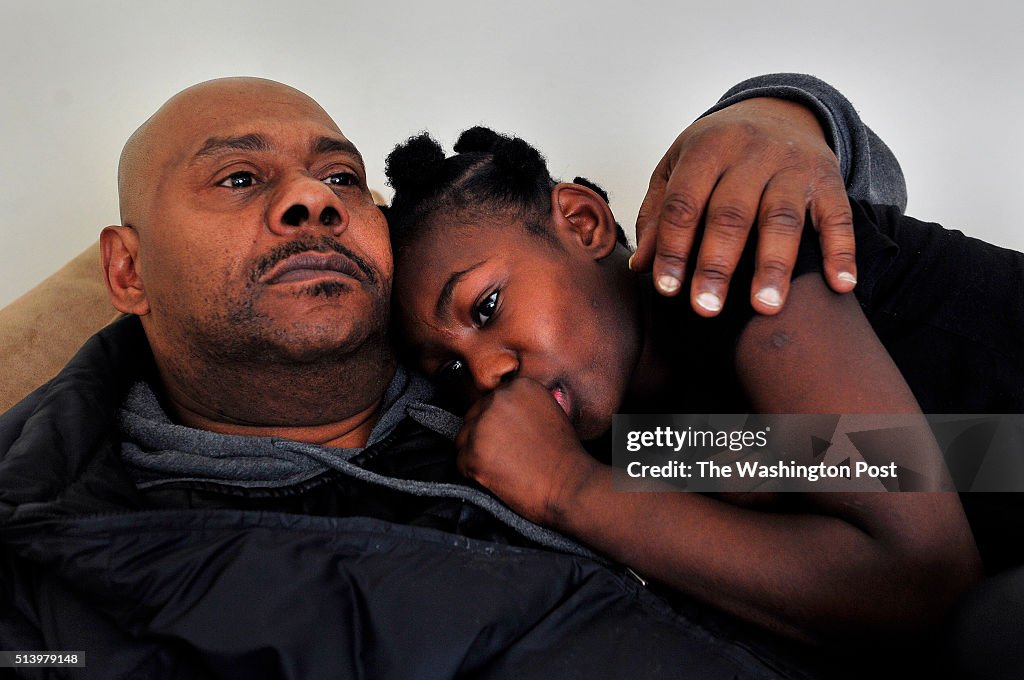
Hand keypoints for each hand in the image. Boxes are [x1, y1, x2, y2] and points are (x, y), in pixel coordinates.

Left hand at [455, 377, 597, 524]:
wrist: (571, 485)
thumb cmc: (564, 456)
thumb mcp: (550, 411)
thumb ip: (522, 404)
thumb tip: (500, 411)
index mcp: (519, 386)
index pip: (491, 402)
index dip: (498, 425)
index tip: (511, 440)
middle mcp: (499, 399)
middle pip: (473, 418)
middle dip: (485, 438)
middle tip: (509, 456)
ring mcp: (484, 425)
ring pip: (463, 439)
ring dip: (477, 455)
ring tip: (506, 467)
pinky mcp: (474, 452)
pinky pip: (461, 463)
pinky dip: (474, 474)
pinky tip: (499, 477)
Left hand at [632, 97, 856, 316]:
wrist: (778, 111)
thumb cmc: (717, 153)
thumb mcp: (677, 170)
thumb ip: (658, 215)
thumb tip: (642, 267)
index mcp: (707, 149)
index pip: (684, 204)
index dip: (673, 248)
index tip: (667, 291)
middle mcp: (750, 153)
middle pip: (731, 214)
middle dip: (717, 265)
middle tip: (706, 309)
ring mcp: (793, 165)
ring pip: (782, 218)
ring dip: (773, 266)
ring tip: (765, 308)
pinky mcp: (829, 179)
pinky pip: (838, 216)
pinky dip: (841, 251)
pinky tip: (841, 286)